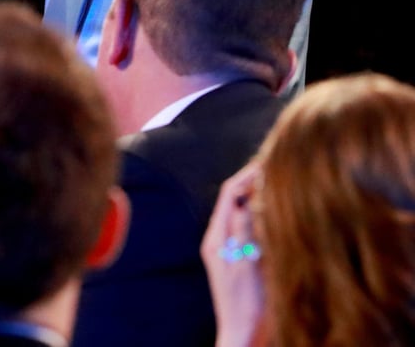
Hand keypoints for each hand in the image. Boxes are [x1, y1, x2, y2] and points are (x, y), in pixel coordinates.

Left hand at [201, 163, 269, 346]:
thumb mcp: (246, 266)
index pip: (229, 194)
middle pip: (233, 200)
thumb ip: (243, 233)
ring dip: (256, 199)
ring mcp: (227, 248)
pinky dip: (259, 218)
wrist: (241, 335)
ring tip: (277, 188)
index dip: (246, 176)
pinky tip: (274, 217)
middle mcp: (218, 238)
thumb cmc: (245, 304)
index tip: (266, 164)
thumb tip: (244, 201)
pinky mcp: (237, 259)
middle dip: (252, 184)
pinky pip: (246, 229)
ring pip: (241, 213)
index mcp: (217, 237)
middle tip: (276, 172)